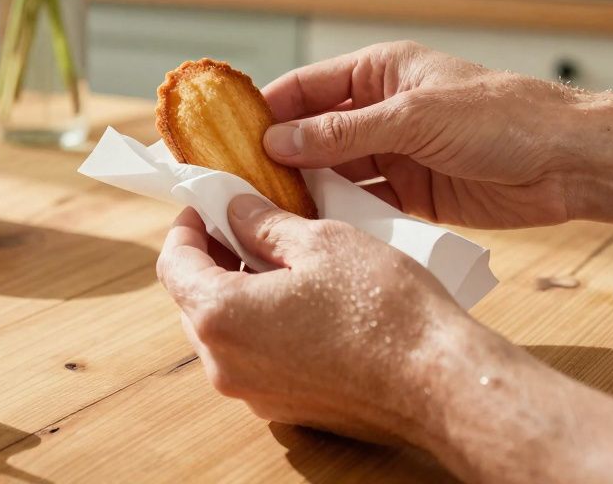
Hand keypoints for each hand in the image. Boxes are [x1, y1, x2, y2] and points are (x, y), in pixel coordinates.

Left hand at [155, 198, 492, 451]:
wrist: (439, 382)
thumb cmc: (382, 307)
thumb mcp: (320, 242)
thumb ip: (264, 224)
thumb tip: (237, 210)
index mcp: (221, 316)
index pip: (173, 265)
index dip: (187, 227)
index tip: (207, 204)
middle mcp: (225, 364)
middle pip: (193, 301)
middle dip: (212, 258)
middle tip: (243, 223)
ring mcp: (254, 393)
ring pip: (225, 332)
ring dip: (238, 292)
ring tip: (278, 256)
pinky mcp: (286, 408)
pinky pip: (255, 358)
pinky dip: (262, 325)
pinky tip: (300, 299)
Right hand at [261, 41, 581, 228]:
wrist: (567, 162)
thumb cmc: (500, 118)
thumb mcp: (413, 117)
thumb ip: (344, 132)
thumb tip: (279, 141)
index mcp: (380, 71)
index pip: (307, 86)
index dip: (267, 109)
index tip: (227, 135)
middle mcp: (382, 109)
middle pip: (314, 132)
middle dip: (279, 155)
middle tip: (239, 184)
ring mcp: (396, 152)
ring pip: (335, 170)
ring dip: (307, 189)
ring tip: (268, 213)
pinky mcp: (412, 193)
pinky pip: (363, 201)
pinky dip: (340, 213)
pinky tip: (315, 229)